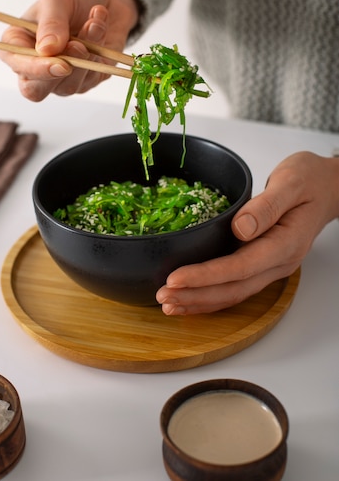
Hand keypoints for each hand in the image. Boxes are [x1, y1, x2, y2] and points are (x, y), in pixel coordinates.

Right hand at [0, 0, 138, 100]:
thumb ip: (50, 23)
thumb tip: (46, 51)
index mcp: (18, 46)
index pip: (19, 70)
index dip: (37, 71)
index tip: (61, 63)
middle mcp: (37, 66)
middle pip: (38, 91)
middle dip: (63, 71)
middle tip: (80, 46)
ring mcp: (62, 77)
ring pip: (71, 84)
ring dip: (88, 53)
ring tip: (93, 22)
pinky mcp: (88, 79)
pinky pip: (94, 75)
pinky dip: (101, 50)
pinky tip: (99, 26)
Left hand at [156, 152, 338, 314]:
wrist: (327, 187)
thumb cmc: (310, 180)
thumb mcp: (291, 183)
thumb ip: (266, 206)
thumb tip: (241, 228)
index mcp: (285, 244)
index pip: (240, 267)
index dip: (205, 276)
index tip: (175, 279)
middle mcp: (278, 263)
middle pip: (233, 288)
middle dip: (195, 295)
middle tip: (162, 297)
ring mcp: (271, 267)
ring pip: (233, 293)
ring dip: (199, 301)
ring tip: (168, 304)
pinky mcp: (262, 263)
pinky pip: (235, 286)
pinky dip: (210, 295)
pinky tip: (190, 298)